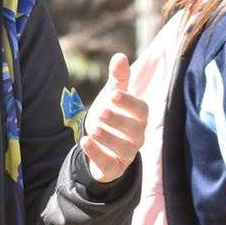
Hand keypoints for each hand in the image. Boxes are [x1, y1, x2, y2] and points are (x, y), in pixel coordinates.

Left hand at [82, 53, 147, 184]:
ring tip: (92, 128)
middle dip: (117, 121)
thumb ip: (118, 79)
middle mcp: (137, 136)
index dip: (128, 103)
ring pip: (124, 149)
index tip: (113, 95)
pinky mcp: (113, 168)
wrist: (99, 144)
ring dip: (108, 138)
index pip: (141, 110)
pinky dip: (97, 154)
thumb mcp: (112, 96)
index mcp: (138, 118)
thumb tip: (120, 56)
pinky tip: (84, 141)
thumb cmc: (111, 115)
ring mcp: (126, 154)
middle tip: (100, 112)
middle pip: (134, 130)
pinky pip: (109, 165)